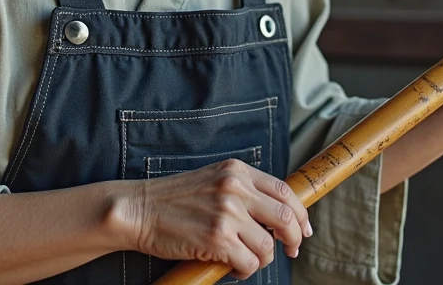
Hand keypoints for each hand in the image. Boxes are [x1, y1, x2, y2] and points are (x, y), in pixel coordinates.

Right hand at [114, 158, 310, 278]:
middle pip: (286, 218)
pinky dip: (245, 271)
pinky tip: (232, 268)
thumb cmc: (173, 201)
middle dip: (293, 239)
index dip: (300, 214)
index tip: (303, 229)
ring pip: (267, 246)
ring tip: (245, 260)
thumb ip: (243, 191)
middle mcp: (235, 188)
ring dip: (261, 260)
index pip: (284, 191)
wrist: (139, 210)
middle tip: (289, 250)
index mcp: (237, 172)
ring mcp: (227, 213)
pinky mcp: (217, 238)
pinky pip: (249, 263)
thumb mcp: (213, 180)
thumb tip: (276, 217)